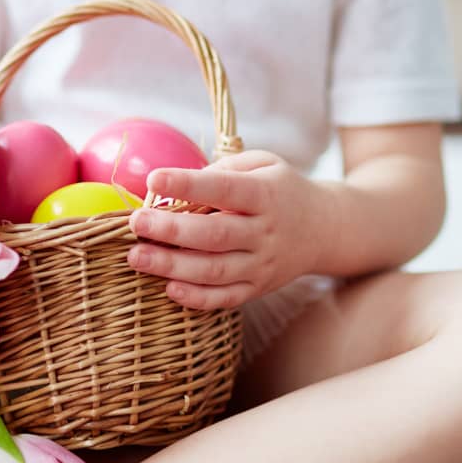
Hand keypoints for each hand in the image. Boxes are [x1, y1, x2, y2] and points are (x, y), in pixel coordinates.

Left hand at [125, 150, 323, 309]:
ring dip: (173, 266)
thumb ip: (225, 169)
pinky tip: (168, 288)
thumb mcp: (264, 164)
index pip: (225, 189)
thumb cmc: (280, 190)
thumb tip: (178, 185)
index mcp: (266, 194)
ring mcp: (262, 264)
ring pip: (215, 271)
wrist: (324, 229)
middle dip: (171, 230)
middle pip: (215, 235)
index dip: (188, 185)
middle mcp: (265, 232)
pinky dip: (197, 298)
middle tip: (136, 223)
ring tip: (136, 258)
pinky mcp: (258, 288)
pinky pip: (226, 298)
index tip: (154, 179)